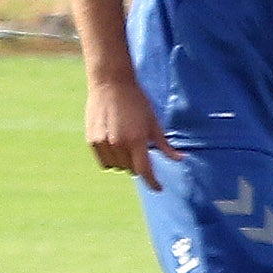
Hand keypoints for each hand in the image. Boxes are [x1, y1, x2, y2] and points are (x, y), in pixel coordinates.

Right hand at [85, 71, 178, 187]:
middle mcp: (118, 144)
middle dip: (138, 164)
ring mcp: (102, 142)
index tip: (159, 188)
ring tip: (126, 143)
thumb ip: (165, 145)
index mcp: (136, 140)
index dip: (153, 182)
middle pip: (131, 169)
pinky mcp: (91, 140)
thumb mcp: (154, 123)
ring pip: (116, 166)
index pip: (145, 171)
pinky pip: (103, 161)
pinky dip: (111, 158)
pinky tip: (115, 144)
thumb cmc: (137, 102)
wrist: (110, 84)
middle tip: (140, 148)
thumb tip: (181, 159)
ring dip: (124, 162)